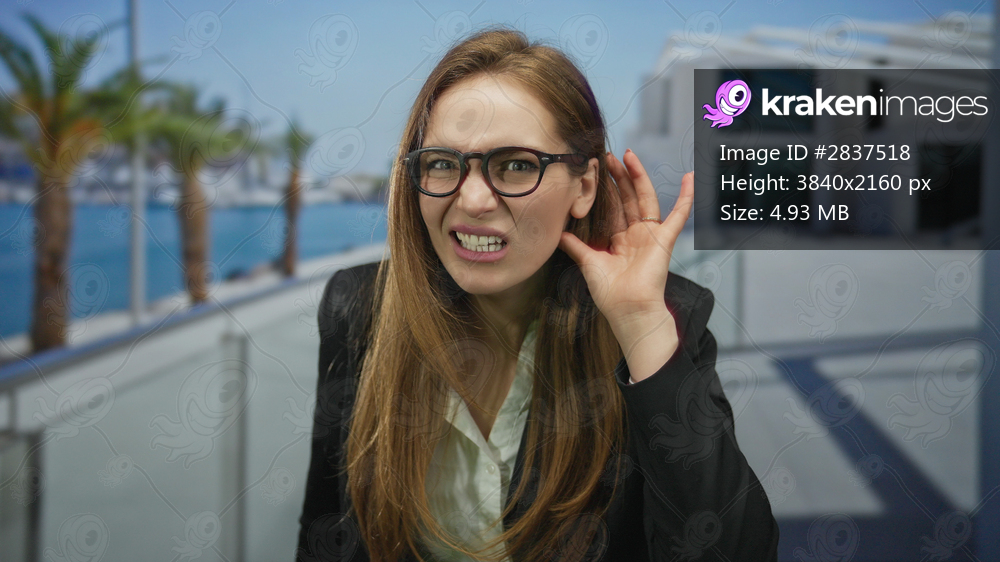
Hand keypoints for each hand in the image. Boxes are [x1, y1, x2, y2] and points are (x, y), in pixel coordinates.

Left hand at [558, 150, 693, 380]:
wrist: (628, 309)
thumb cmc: (610, 293)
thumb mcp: (588, 263)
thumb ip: (576, 246)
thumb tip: (558, 233)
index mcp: (619, 240)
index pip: (612, 207)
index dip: (605, 189)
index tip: (595, 169)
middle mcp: (636, 234)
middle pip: (628, 198)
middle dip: (618, 176)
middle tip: (608, 155)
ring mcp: (651, 235)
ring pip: (645, 198)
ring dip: (639, 176)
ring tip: (629, 156)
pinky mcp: (665, 239)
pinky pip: (679, 214)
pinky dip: (686, 196)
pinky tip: (690, 177)